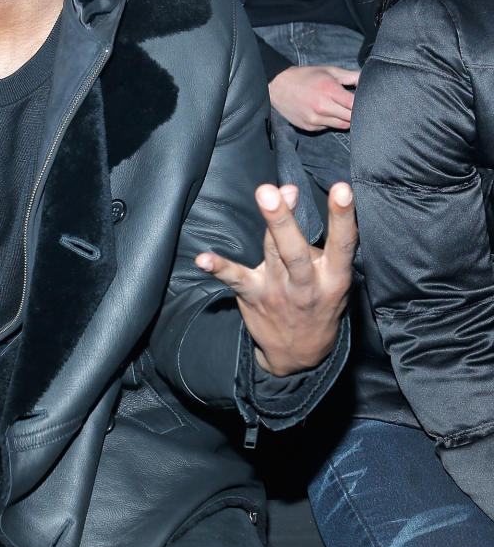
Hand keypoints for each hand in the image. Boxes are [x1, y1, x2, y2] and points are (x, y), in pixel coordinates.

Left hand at [195, 182, 355, 376]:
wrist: (300, 355)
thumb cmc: (318, 302)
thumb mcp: (333, 279)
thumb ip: (316, 239)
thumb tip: (289, 192)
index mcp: (334, 278)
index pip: (343, 244)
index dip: (343, 217)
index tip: (342, 190)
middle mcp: (307, 285)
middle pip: (295, 250)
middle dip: (286, 220)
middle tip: (276, 193)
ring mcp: (278, 292)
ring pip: (272, 253)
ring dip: (268, 225)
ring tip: (264, 194)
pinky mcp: (254, 296)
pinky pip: (235, 279)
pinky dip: (219, 268)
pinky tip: (203, 259)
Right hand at [269, 64, 359, 130]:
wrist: (279, 86)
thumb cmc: (305, 77)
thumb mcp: (329, 71)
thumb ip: (351, 76)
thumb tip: (367, 80)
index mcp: (329, 90)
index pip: (354, 104)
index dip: (363, 104)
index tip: (365, 102)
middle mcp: (322, 107)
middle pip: (351, 118)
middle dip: (356, 113)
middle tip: (355, 107)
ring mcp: (315, 119)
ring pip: (342, 125)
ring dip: (345, 119)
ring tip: (342, 110)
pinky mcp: (310, 127)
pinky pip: (328, 127)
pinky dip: (332, 122)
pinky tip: (327, 113)